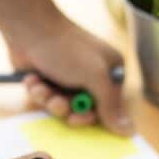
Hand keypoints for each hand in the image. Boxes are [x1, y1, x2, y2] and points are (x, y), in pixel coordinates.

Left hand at [8, 17, 132, 135]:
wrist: (28, 28)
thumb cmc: (67, 49)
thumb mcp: (94, 76)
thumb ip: (111, 105)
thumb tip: (129, 131)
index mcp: (110, 72)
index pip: (110, 107)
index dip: (93, 116)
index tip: (78, 118)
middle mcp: (92, 76)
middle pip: (85, 110)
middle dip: (67, 108)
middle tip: (57, 103)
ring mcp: (70, 78)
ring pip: (63, 106)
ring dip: (50, 99)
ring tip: (42, 87)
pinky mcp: (50, 80)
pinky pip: (47, 98)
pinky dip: (38, 91)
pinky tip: (33, 79)